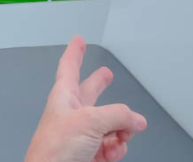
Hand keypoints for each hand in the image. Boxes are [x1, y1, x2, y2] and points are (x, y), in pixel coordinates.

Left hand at [24, 37, 146, 161]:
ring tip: (122, 135)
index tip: (78, 41)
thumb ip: (117, 116)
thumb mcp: (90, 121)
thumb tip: (137, 119)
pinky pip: (111, 145)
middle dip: (99, 84)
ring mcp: (81, 135)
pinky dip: (117, 148)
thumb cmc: (55, 148)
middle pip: (89, 93)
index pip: (69, 67)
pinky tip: (116, 150)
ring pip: (108, 124)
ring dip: (120, 129)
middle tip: (106, 75)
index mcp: (64, 97)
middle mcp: (72, 113)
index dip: (75, 52)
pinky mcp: (89, 154)